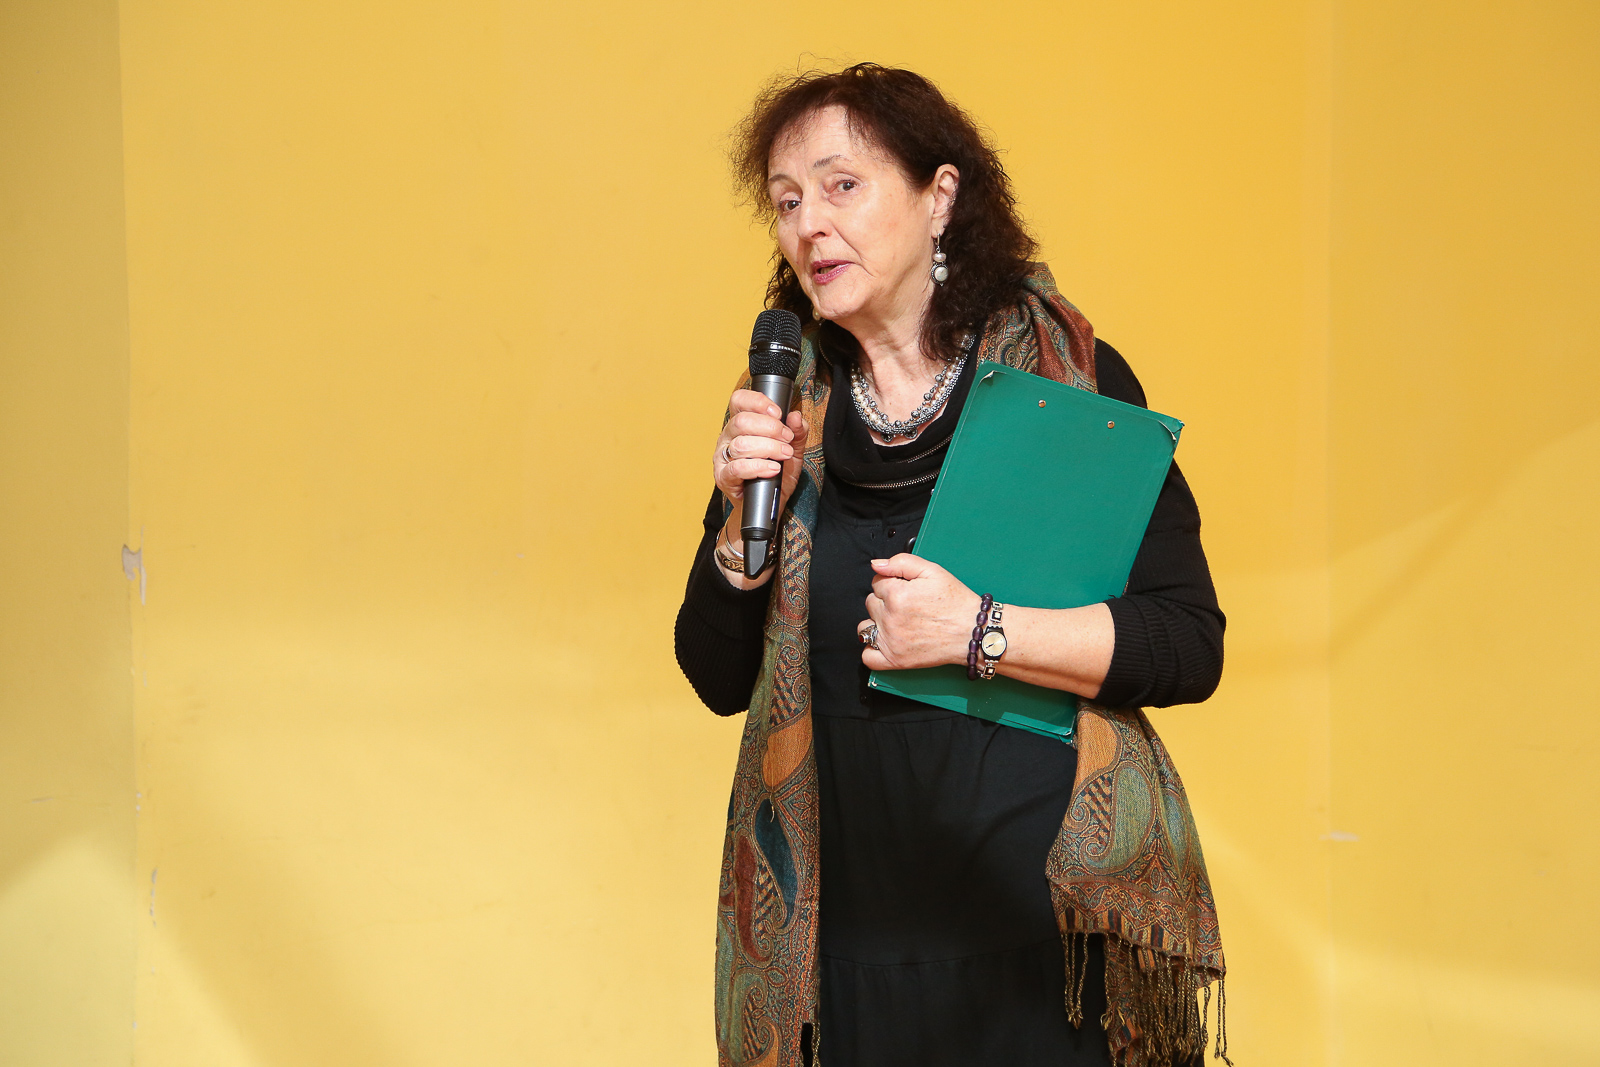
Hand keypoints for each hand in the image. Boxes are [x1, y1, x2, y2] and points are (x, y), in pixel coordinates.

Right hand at [714, 388, 806, 518]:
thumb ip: (797, 432)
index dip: (757, 402)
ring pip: (741, 444)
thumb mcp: (792, 450)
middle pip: (742, 421)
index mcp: (741, 425)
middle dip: (770, 428)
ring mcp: (722, 458)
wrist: (770, 505)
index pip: (739, 401)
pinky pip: (737, 468)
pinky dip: (758, 466)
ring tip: (783, 455)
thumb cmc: (777, 474)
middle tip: (787, 439)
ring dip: (768, 448)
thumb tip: (795, 416)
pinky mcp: (723, 477)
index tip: (778, 413)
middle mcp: (728, 438)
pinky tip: (772, 468)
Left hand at [858, 554, 976, 669]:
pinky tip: (885, 641)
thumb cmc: (956, 603)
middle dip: (885, 601)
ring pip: (865, 626)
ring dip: (876, 623)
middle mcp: (891, 618)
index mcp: (897, 595)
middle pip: (870, 602)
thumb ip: (901, 562)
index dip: (893, 583)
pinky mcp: (895, 660)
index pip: (877, 582)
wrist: (973, 632)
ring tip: (898, 623)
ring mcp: (891, 641)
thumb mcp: (933, 571)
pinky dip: (872, 650)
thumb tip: (876, 564)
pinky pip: (868, 657)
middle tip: (908, 605)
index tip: (907, 589)